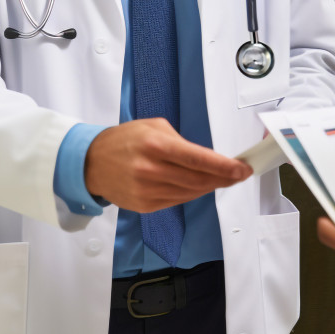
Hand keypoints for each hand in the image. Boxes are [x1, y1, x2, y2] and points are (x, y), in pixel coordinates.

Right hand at [85, 119, 251, 211]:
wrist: (92, 162)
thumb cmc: (126, 140)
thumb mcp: (154, 127)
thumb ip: (181, 142)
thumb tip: (207, 158)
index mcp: (156, 146)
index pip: (199, 159)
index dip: (225, 167)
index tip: (242, 169)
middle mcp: (152, 171)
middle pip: (199, 179)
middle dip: (225, 177)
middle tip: (240, 173)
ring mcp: (148, 191)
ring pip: (192, 193)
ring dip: (210, 186)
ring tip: (222, 178)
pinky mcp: (145, 206)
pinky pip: (178, 201)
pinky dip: (192, 193)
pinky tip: (198, 185)